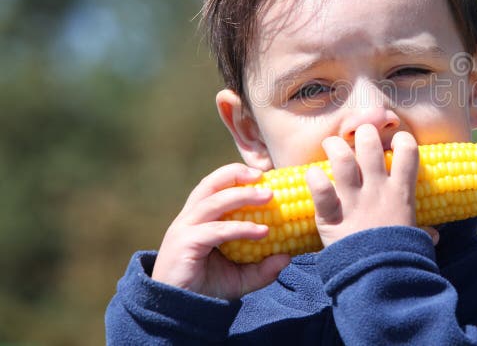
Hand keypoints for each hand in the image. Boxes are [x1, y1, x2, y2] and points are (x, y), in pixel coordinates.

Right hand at [151, 163, 290, 299]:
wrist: (177, 312)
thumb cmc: (205, 289)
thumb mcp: (240, 277)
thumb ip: (262, 268)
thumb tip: (287, 257)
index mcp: (200, 218)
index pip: (216, 187)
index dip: (237, 176)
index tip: (265, 175)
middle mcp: (190, 219)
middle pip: (210, 184)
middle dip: (237, 175)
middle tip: (264, 177)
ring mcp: (185, 230)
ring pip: (214, 201)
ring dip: (243, 195)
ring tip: (269, 196)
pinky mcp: (185, 244)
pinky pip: (217, 230)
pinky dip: (241, 228)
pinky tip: (263, 232)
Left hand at [305, 124, 438, 246]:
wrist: (381, 279)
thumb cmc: (401, 258)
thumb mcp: (416, 241)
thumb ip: (423, 233)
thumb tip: (433, 235)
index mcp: (401, 192)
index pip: (407, 150)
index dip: (401, 139)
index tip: (394, 141)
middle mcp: (377, 189)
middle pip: (369, 144)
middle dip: (362, 134)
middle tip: (356, 137)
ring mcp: (353, 200)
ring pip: (342, 158)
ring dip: (334, 147)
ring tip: (331, 146)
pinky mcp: (331, 215)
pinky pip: (320, 187)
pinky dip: (313, 178)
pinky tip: (312, 175)